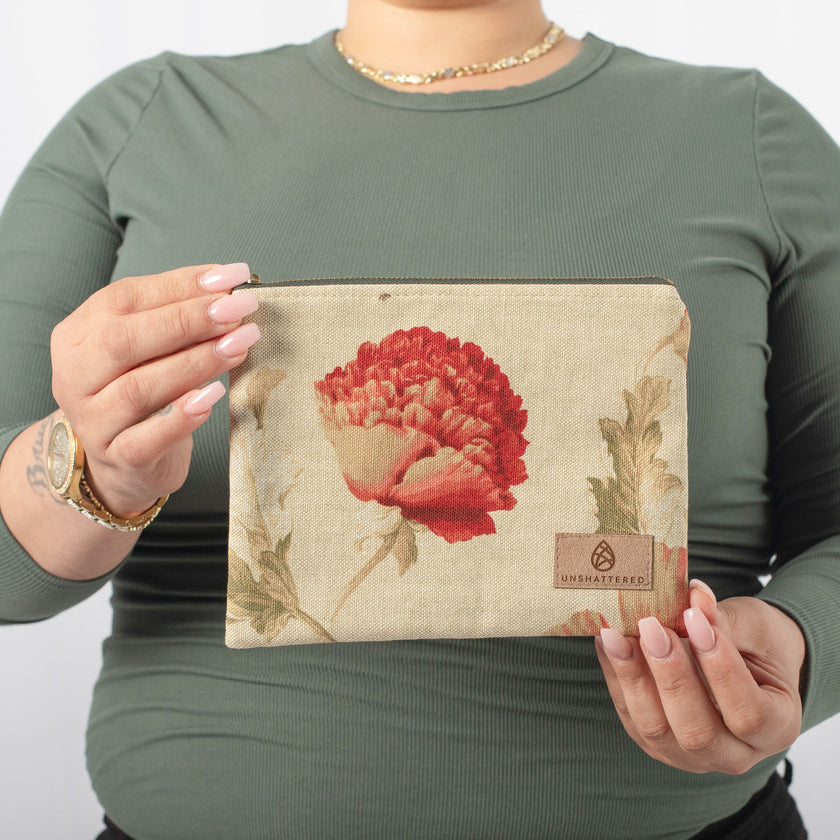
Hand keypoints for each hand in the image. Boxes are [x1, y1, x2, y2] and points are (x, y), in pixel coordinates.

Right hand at [50, 262, 258, 516]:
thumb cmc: (141, 390)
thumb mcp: (148, 348)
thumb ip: (176, 316)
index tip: (231, 278)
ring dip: (195, 364)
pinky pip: (146, 439)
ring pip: (139, 389)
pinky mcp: (118, 458)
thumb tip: (227, 286)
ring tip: (237, 347)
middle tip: (238, 311)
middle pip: (124, 341)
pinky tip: (212, 397)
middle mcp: (76, 376)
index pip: (125, 299)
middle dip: (188, 321)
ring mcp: (93, 420)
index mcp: (79, 335)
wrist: (123, 462)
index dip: (180, 286)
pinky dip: (181, 417)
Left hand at [594, 580, 805, 773]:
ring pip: (655, 729)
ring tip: (616, 633)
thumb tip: (694, 597)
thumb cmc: (757, 643)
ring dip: (632, 677)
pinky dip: (615, 675)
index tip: (694, 621)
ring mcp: (690, 755)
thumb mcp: (752, 626)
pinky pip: (629, 714)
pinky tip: (606, 640)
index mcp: (777, 728)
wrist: (744, 658)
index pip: (749, 714)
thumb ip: (724, 619)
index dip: (720, 669)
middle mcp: (734, 753)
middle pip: (697, 731)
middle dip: (669, 676)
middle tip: (650, 626)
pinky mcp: (654, 740)